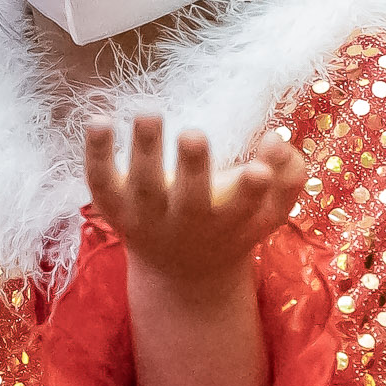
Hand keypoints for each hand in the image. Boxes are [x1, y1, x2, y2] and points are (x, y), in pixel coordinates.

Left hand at [87, 118, 304, 301]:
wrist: (183, 272)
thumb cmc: (231, 222)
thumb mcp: (268, 210)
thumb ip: (288, 174)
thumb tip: (276, 138)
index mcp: (231, 224)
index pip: (245, 208)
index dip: (253, 191)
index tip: (258, 168)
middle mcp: (189, 225)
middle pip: (190, 202)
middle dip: (192, 169)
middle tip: (193, 134)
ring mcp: (149, 219)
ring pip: (145, 189)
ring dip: (145, 152)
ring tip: (149, 113)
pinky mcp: (116, 210)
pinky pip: (102, 183)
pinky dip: (96, 154)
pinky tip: (99, 120)